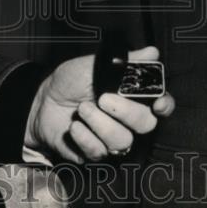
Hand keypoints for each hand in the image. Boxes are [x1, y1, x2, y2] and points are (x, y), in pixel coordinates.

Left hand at [24, 45, 175, 162]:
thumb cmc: (71, 80)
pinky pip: (99, 153)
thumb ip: (126, 62)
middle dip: (125, 111)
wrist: (42, 101)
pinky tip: (74, 127)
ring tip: (81, 110)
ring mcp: (112, 139)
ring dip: (99, 124)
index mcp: (133, 96)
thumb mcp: (96, 65)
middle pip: (146, 124)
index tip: (156, 103)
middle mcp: (128, 120)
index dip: (164, 105)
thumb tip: (152, 52)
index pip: (162, 104)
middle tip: (102, 98)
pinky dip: (85, 137)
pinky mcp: (95, 154)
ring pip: (122, 141)